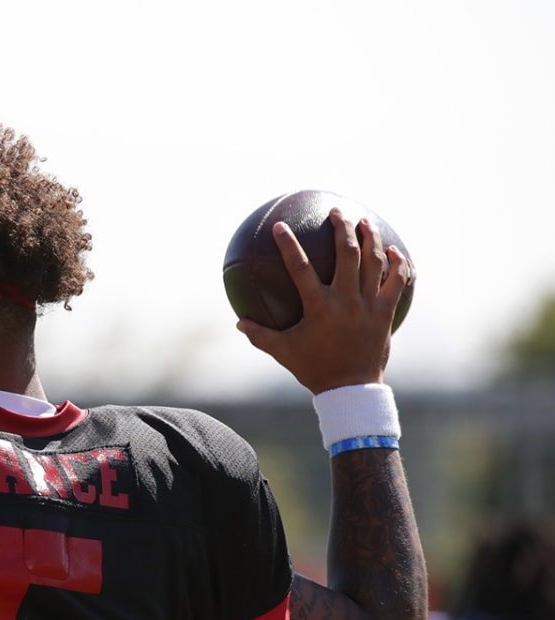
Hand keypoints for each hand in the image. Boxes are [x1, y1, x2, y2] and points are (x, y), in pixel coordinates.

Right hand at [236, 208, 411, 394]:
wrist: (351, 390)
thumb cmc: (314, 370)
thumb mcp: (283, 352)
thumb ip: (260, 336)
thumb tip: (238, 323)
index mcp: (319, 307)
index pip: (300, 267)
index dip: (288, 244)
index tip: (280, 226)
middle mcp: (346, 301)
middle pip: (347, 254)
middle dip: (342, 227)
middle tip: (337, 211)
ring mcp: (369, 305)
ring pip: (374, 262)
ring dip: (370, 238)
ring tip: (364, 221)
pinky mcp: (385, 313)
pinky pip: (396, 283)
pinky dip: (397, 265)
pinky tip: (395, 252)